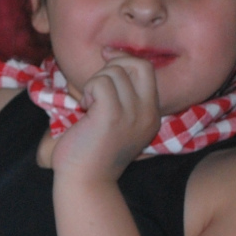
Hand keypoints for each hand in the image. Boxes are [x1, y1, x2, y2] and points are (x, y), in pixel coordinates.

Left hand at [49, 53, 159, 186]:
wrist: (85, 181)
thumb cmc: (92, 149)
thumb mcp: (116, 119)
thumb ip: (120, 92)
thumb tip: (110, 53)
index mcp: (151, 115)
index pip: (146, 69)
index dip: (124, 58)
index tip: (105, 59)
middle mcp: (148, 114)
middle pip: (136, 65)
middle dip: (111, 67)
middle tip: (95, 89)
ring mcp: (132, 115)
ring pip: (114, 73)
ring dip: (94, 83)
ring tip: (89, 105)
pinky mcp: (112, 117)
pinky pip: (100, 84)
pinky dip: (87, 91)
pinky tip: (84, 109)